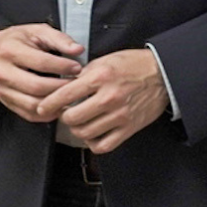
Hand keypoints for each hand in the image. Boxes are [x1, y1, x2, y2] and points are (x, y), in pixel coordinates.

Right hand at [0, 24, 83, 122]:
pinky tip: (57, 105)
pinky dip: (46, 114)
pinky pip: (28, 114)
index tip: (77, 67)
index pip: (41, 63)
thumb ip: (59, 39)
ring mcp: (3, 90)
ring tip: (68, 95)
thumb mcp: (37, 31)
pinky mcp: (6, 102)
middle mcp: (3, 72)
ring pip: (33, 104)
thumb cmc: (16, 41)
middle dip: (61, 87)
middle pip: (37, 86)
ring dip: (55, 103)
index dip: (63, 66)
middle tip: (76, 83)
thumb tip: (77, 49)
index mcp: (10, 50)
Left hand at [38, 49, 168, 153]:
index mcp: (101, 77)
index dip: (49, 104)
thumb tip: (64, 86)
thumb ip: (84, 74)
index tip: (43, 107)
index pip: (65, 94)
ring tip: (80, 122)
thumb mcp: (106, 60)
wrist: (162, 73)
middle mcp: (109, 97)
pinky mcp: (129, 128)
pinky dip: (94, 143)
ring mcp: (119, 115)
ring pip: (85, 133)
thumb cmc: (135, 65)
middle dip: (64, 117)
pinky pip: (104, 145)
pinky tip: (93, 134)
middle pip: (72, 118)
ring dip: (78, 130)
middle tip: (66, 113)